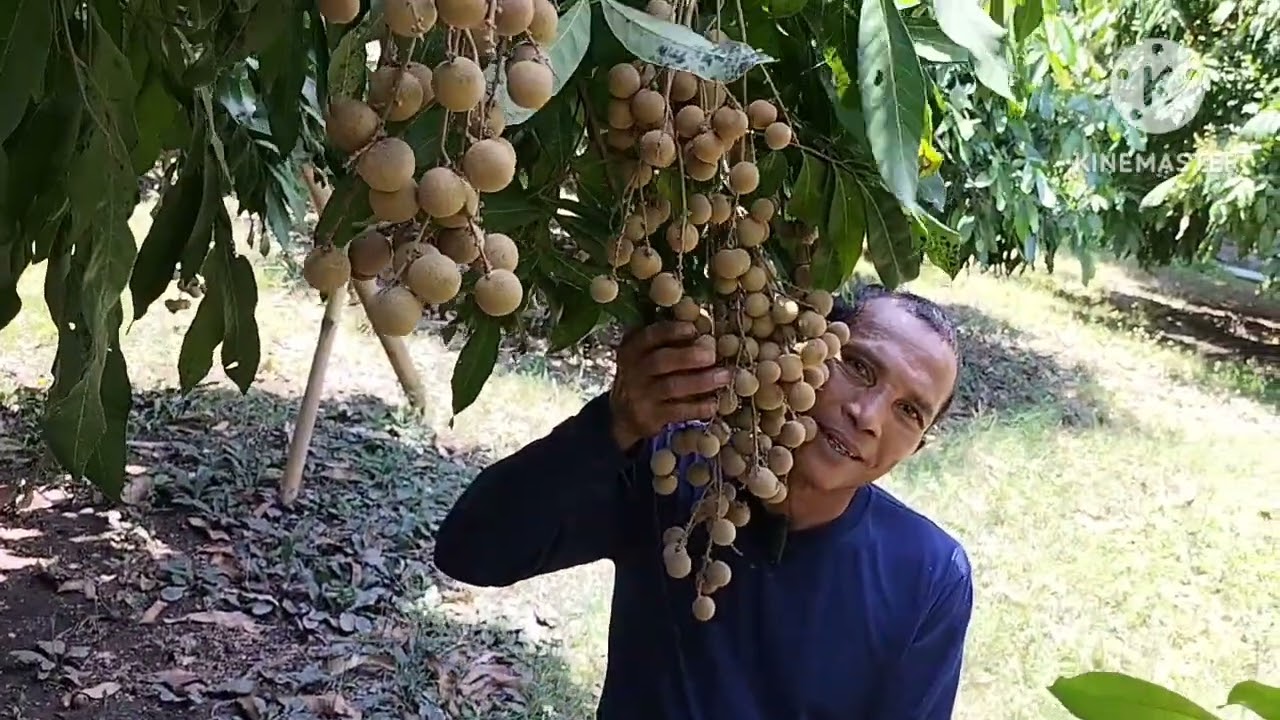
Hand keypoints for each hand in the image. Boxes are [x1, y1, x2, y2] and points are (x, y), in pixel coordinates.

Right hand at [608, 321, 731, 450]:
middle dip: (689, 356)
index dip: (672, 331)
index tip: (693, 329)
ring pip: (672, 386)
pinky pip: (677, 411)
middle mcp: (632, 371)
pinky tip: (714, 403)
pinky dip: (698, 407)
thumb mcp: (645, 358)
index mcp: (632, 350)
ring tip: (724, 376)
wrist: (623, 416)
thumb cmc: (645, 378)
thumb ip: (668, 346)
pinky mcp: (649, 418)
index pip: (650, 336)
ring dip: (702, 381)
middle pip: (661, 360)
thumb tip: (707, 338)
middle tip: (712, 355)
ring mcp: (640, 396)